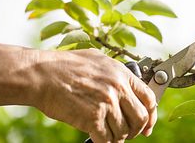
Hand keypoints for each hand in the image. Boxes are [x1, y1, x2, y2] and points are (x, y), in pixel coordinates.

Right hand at [35, 49, 156, 142]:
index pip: (149, 98)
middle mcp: (118, 88)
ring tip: (109, 134)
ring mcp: (106, 103)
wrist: (42, 74)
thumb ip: (116, 73)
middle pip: (141, 118)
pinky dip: (105, 142)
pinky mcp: (92, 118)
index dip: (151, 114)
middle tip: (129, 133)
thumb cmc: (66, 66)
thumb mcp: (98, 60)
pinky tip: (99, 137)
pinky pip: (107, 139)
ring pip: (124, 131)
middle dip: (137, 130)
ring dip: (118, 137)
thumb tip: (128, 87)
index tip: (148, 124)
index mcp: (122, 74)